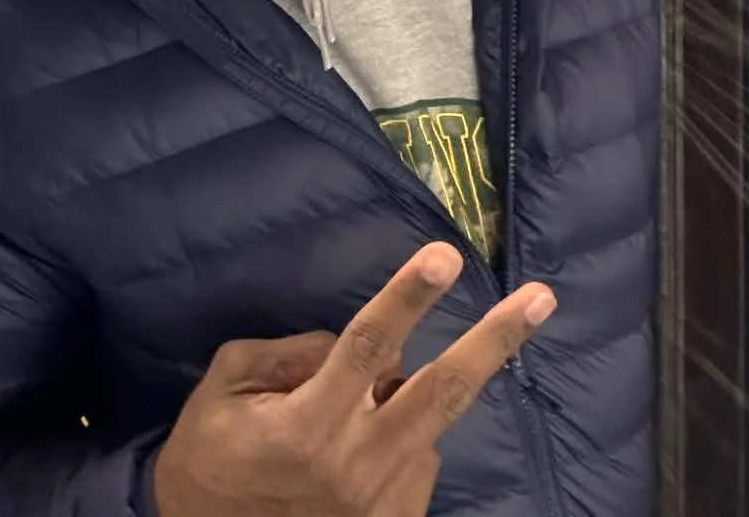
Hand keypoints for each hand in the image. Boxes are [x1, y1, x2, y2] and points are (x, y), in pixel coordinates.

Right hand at [151, 242, 555, 516]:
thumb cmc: (208, 458)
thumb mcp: (224, 388)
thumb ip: (287, 353)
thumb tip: (349, 346)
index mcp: (307, 425)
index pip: (367, 344)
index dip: (407, 297)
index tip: (445, 256)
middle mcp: (357, 464)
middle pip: (442, 391)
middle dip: (496, 340)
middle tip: (541, 299)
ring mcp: (382, 502)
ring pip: (426, 423)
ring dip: (403, 401)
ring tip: (349, 416)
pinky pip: (417, 462)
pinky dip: (398, 441)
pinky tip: (353, 454)